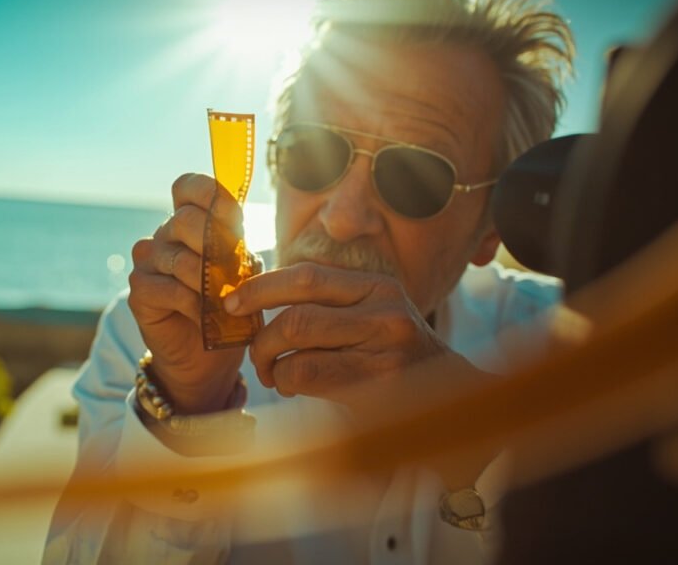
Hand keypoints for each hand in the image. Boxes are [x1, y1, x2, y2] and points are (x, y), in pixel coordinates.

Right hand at [128, 173, 245, 413]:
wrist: (206, 358)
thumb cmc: (227, 310)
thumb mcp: (242, 276)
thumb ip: (240, 253)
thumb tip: (239, 243)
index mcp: (189, 223)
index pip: (188, 187)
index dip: (208, 192)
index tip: (232, 216)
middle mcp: (164, 236)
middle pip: (185, 220)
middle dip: (216, 246)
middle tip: (233, 274)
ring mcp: (148, 262)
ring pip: (181, 260)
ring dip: (210, 284)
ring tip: (226, 303)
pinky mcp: (139, 291)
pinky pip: (171, 290)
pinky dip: (195, 306)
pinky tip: (205, 318)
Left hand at [224, 262, 449, 398]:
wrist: (446, 401)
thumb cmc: (390, 360)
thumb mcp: (368, 319)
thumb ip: (324, 306)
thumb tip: (254, 296)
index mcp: (376, 286)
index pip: (306, 275)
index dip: (260, 287)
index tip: (231, 303)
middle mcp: (384, 308)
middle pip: (296, 310)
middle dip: (260, 334)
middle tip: (253, 354)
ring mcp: (384, 345)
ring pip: (297, 338)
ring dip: (270, 360)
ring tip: (273, 373)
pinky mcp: (378, 381)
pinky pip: (306, 372)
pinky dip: (286, 381)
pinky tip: (294, 387)